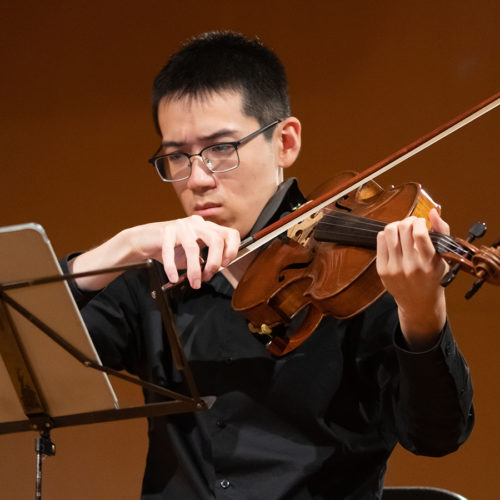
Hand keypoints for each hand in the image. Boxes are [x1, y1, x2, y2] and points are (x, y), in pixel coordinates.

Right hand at [126, 215, 240, 288]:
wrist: (146, 240)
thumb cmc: (173, 248)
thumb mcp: (194, 254)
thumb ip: (206, 261)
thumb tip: (212, 272)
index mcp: (208, 227)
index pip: (230, 233)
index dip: (232, 249)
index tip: (226, 264)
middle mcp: (197, 223)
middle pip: (215, 239)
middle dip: (214, 262)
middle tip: (208, 276)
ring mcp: (181, 225)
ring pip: (193, 247)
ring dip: (194, 269)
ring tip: (194, 283)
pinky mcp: (166, 231)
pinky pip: (170, 251)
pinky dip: (172, 267)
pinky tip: (173, 277)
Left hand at [376, 209, 449, 349]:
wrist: (418, 302)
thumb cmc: (433, 277)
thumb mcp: (444, 257)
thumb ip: (442, 232)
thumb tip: (433, 212)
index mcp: (429, 263)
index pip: (420, 234)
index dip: (419, 222)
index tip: (422, 222)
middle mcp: (410, 266)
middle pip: (402, 228)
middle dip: (409, 220)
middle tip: (412, 223)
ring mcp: (394, 268)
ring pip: (389, 232)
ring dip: (397, 225)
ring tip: (403, 230)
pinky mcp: (382, 270)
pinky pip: (380, 240)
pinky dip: (387, 235)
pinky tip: (394, 239)